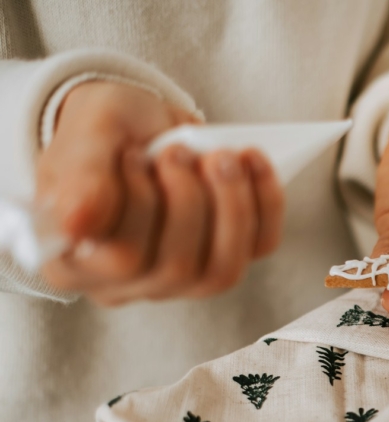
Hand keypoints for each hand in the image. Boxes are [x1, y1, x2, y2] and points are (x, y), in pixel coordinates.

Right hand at [37, 81, 283, 304]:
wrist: (137, 124)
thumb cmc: (102, 135)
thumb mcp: (85, 139)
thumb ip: (80, 179)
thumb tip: (76, 226)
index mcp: (77, 263)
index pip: (121, 261)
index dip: (139, 207)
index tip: (132, 156)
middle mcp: (130, 284)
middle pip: (176, 269)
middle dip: (188, 202)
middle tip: (178, 150)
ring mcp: (182, 280)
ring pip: (222, 270)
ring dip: (232, 207)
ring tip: (221, 157)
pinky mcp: (226, 258)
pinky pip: (259, 246)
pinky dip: (266, 202)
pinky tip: (252, 160)